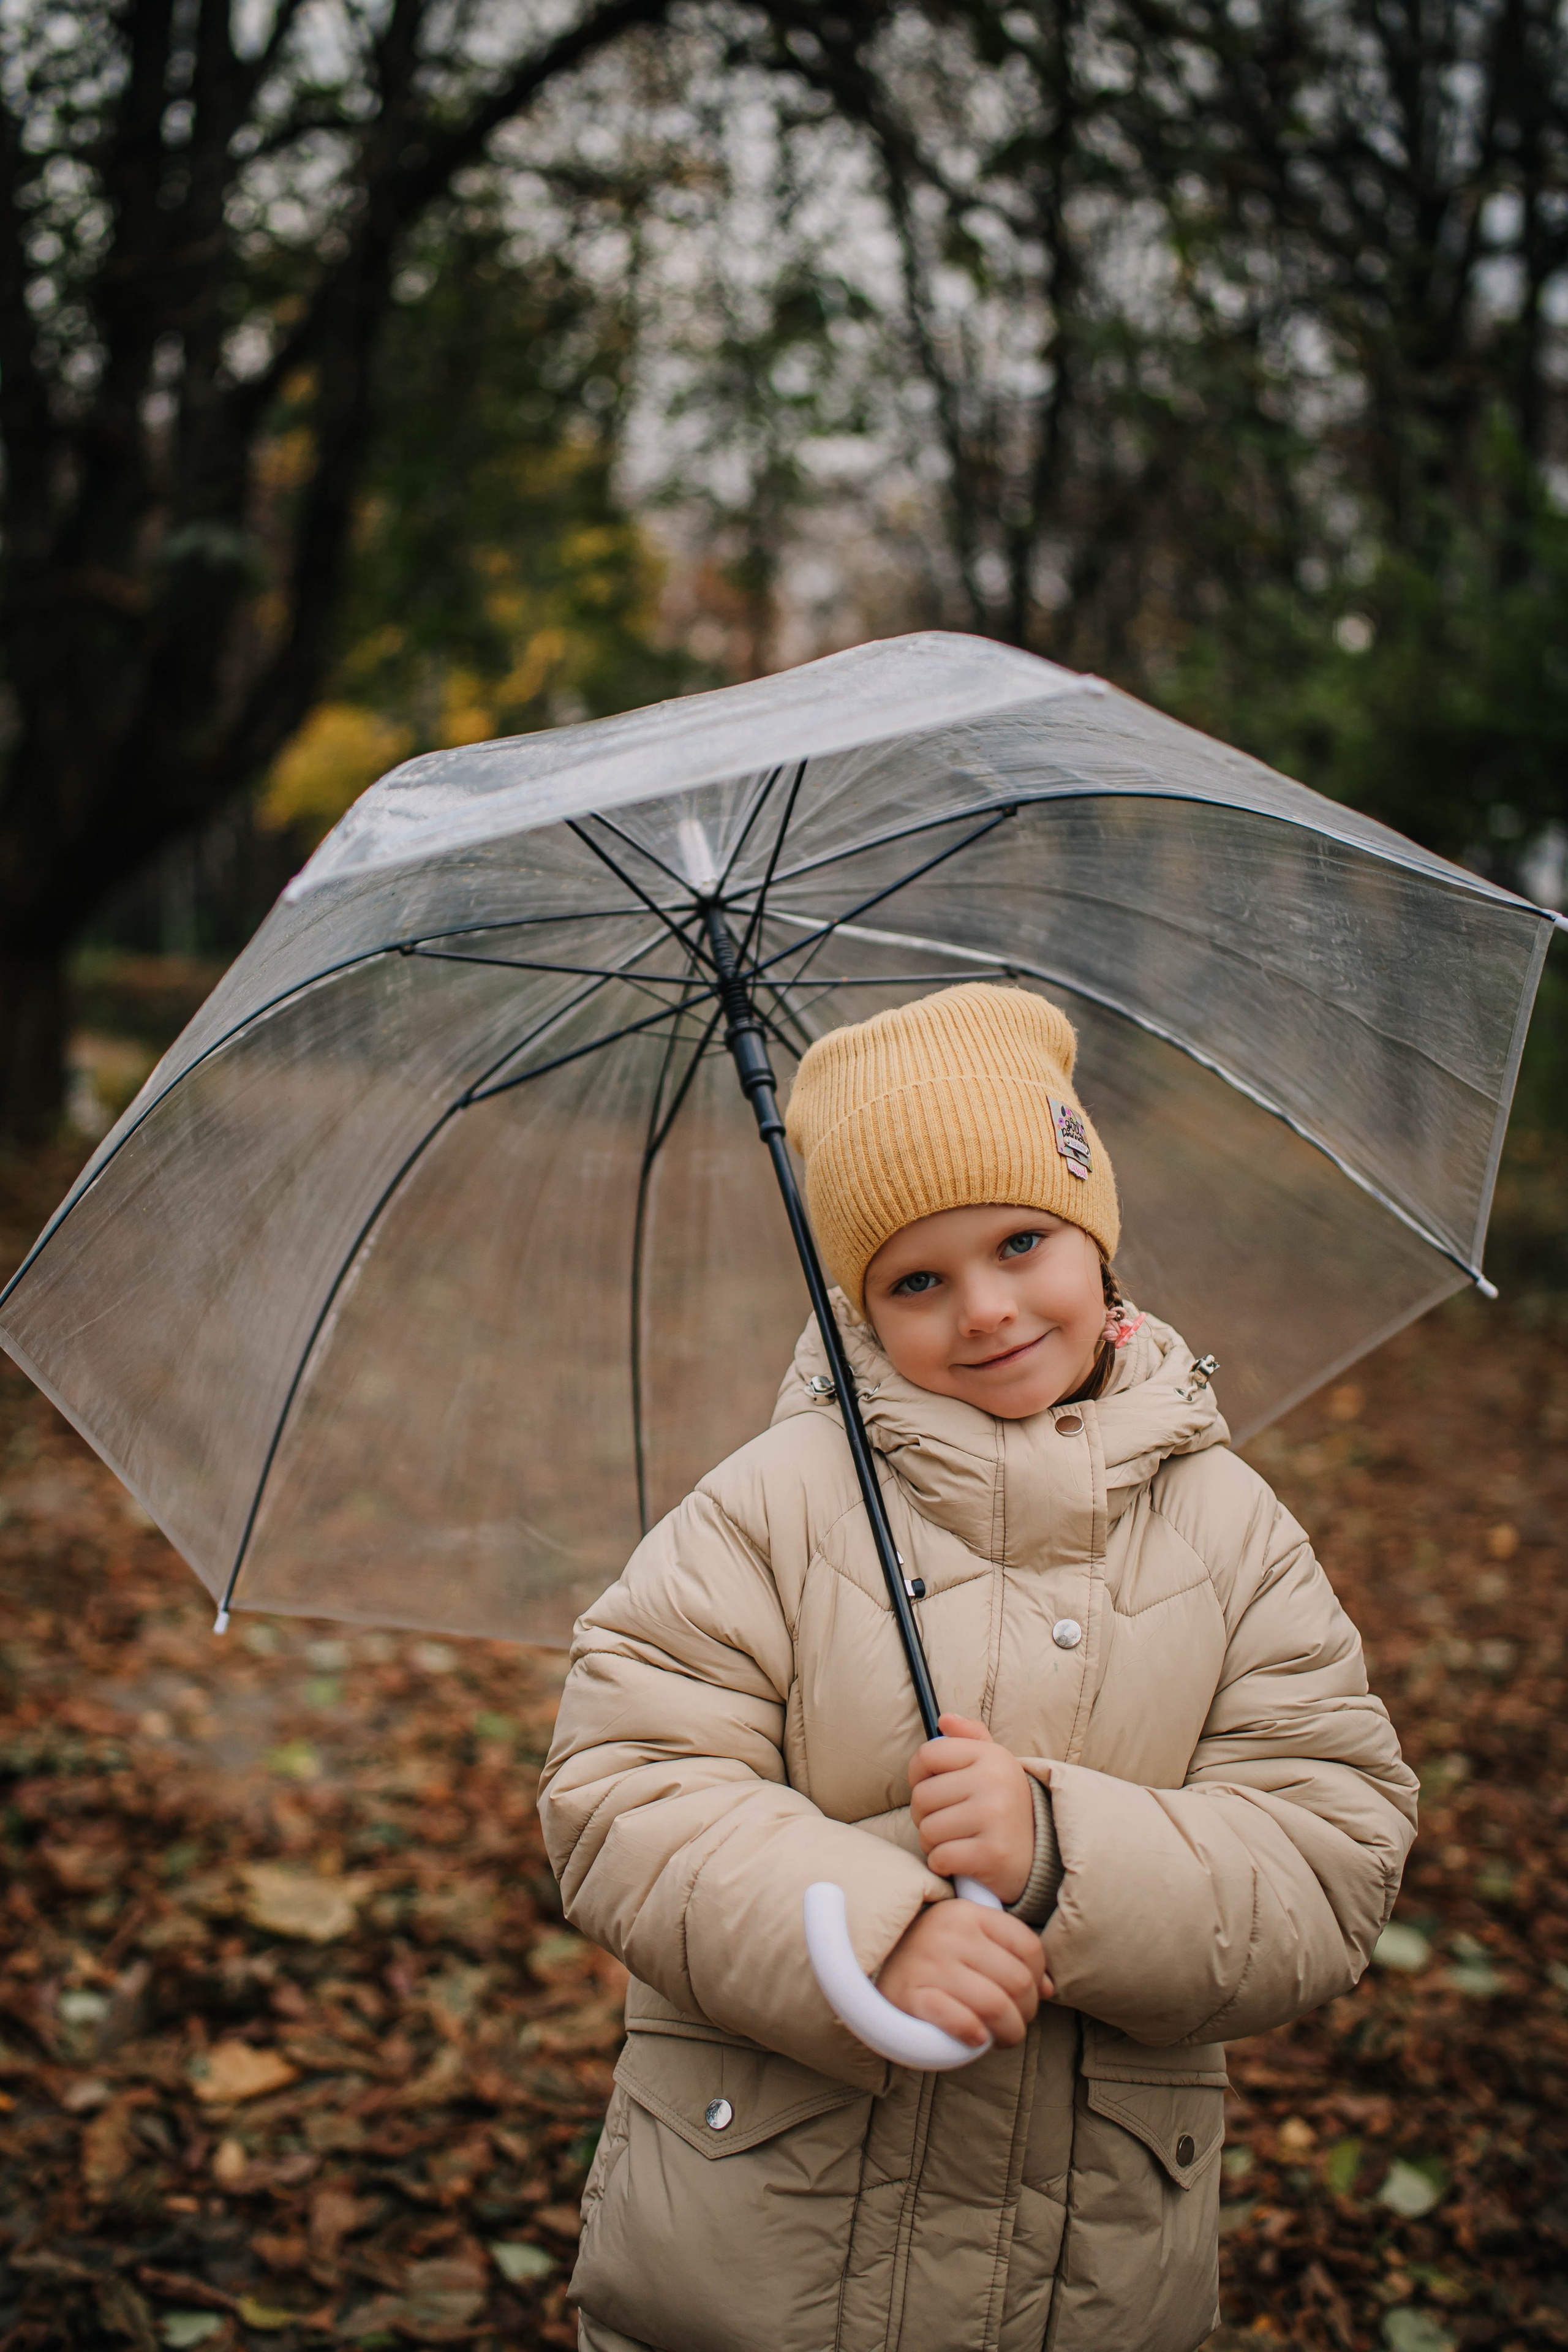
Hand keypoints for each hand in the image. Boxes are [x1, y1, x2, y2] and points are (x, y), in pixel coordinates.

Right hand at [875, 1898, 1050, 2047]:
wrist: (871, 1960)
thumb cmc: (932, 1953)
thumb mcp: (969, 1938)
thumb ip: (1008, 1953)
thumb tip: (1049, 1988)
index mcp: (969, 1913)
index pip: (1029, 1947)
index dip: (1039, 1979)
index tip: (1030, 1996)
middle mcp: (952, 1934)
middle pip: (1017, 1981)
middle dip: (1027, 2012)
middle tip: (1016, 2023)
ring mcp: (931, 1964)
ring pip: (996, 2005)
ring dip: (1010, 2032)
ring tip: (1003, 2038)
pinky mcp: (913, 1995)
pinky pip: (960, 2020)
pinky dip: (976, 2036)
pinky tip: (977, 2040)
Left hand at [908, 1713, 1036, 1904]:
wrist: (1043, 1854)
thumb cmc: (1006, 1806)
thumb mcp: (995, 1765)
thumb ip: (970, 1738)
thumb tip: (944, 1719)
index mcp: (991, 1755)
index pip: (928, 1754)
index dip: (918, 1774)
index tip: (931, 1787)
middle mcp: (994, 1781)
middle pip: (921, 1796)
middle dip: (924, 1815)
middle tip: (947, 1822)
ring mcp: (994, 1817)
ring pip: (927, 1830)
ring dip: (933, 1842)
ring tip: (955, 1841)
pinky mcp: (991, 1853)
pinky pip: (940, 1857)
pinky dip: (943, 1864)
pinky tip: (961, 1861)